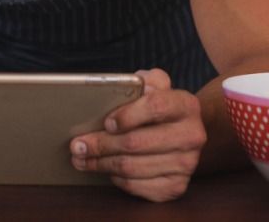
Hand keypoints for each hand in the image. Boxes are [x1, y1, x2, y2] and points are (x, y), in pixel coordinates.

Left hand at [69, 68, 206, 201]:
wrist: (183, 134)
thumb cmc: (159, 107)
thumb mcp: (155, 86)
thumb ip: (142, 81)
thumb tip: (125, 88)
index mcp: (186, 105)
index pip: (155, 106)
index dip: (127, 115)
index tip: (106, 122)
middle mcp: (192, 135)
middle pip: (136, 142)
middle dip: (101, 144)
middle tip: (77, 145)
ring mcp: (186, 164)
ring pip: (132, 167)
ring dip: (101, 164)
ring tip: (82, 158)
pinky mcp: (177, 187)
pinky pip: (137, 186)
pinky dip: (116, 179)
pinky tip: (106, 170)